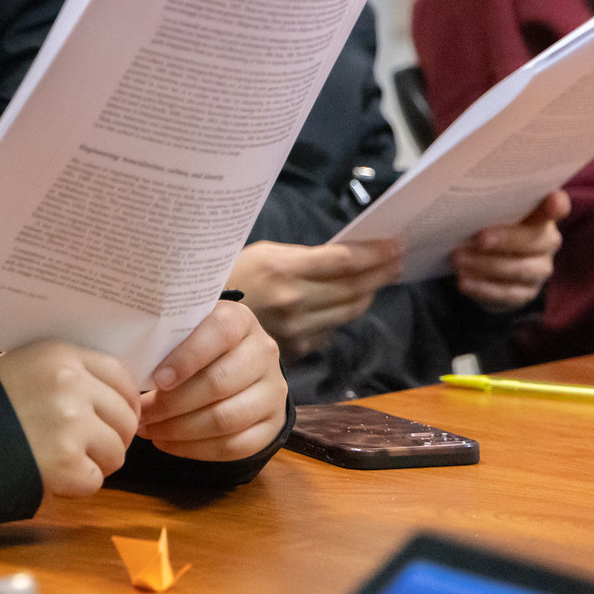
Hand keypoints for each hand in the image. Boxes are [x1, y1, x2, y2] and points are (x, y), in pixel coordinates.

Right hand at [0, 340, 139, 496]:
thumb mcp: (21, 366)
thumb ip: (64, 372)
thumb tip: (108, 389)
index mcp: (61, 355)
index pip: (121, 375)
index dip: (125, 401)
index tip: (116, 417)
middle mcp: (71, 384)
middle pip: (126, 416)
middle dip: (113, 436)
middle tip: (90, 447)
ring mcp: (71, 424)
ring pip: (117, 450)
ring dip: (97, 463)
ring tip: (67, 462)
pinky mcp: (66, 463)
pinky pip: (96, 481)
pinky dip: (77, 486)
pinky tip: (52, 477)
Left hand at [137, 302, 288, 460]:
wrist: (241, 366)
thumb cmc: (198, 346)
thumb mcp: (187, 331)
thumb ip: (166, 338)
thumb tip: (125, 367)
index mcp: (241, 320)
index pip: (219, 332)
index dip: (187, 357)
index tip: (157, 379)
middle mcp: (264, 352)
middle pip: (219, 383)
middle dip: (173, 404)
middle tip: (141, 413)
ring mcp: (272, 390)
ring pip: (227, 419)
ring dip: (180, 430)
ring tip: (149, 430)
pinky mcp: (273, 424)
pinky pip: (235, 446)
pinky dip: (196, 449)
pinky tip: (168, 442)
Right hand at [227, 239, 402, 358]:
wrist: (196, 320)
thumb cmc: (229, 277)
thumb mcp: (263, 254)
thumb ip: (303, 258)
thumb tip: (347, 256)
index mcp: (283, 269)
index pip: (345, 261)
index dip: (375, 253)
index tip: (394, 244)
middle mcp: (293, 300)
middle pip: (354, 287)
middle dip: (381, 271)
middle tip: (398, 259)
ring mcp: (295, 328)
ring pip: (348, 311)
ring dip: (368, 293)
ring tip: (380, 278)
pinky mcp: (295, 348)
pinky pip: (330, 330)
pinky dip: (342, 314)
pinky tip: (349, 301)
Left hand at [452, 190, 567, 312]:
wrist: (486, 264)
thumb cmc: (489, 227)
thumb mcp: (491, 214)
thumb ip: (490, 207)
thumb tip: (466, 205)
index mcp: (541, 216)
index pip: (557, 207)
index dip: (557, 205)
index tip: (553, 200)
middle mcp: (547, 243)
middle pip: (536, 241)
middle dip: (507, 240)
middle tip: (480, 239)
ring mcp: (539, 270)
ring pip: (519, 270)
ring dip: (486, 265)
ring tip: (458, 258)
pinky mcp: (525, 293)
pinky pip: (506, 293)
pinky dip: (482, 288)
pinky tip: (464, 282)